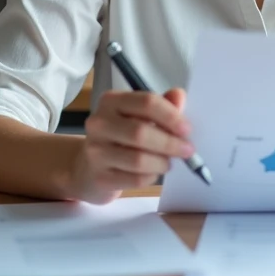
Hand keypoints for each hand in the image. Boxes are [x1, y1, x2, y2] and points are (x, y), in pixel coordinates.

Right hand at [66, 88, 194, 203]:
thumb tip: (179, 96)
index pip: (147, 102)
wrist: (87, 168)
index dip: (171, 116)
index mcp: (111, 101)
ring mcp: (95, 151)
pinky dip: (151, 177)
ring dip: (162, 162)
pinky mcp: (99, 177)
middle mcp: (99, 123)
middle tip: (187, 150)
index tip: (187, 129)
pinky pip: (134, 179)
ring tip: (168, 162)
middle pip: (141, 132)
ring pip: (138, 159)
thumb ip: (161, 105)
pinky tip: (153, 172)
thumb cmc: (120, 137)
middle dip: (170, 143)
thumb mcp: (139, 116)